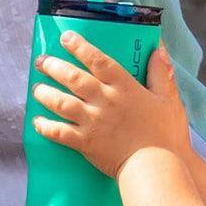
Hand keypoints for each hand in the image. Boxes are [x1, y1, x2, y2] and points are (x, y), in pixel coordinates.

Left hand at [31, 34, 190, 177]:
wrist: (155, 168)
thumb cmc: (164, 136)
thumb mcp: (168, 100)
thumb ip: (161, 73)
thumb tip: (158, 49)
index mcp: (124, 87)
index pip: (98, 60)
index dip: (80, 46)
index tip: (65, 38)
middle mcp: (105, 101)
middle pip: (73, 78)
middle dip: (53, 66)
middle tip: (41, 61)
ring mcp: (93, 122)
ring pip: (61, 102)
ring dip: (45, 93)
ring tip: (36, 88)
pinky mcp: (86, 143)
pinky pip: (59, 132)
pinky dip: (45, 127)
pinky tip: (37, 122)